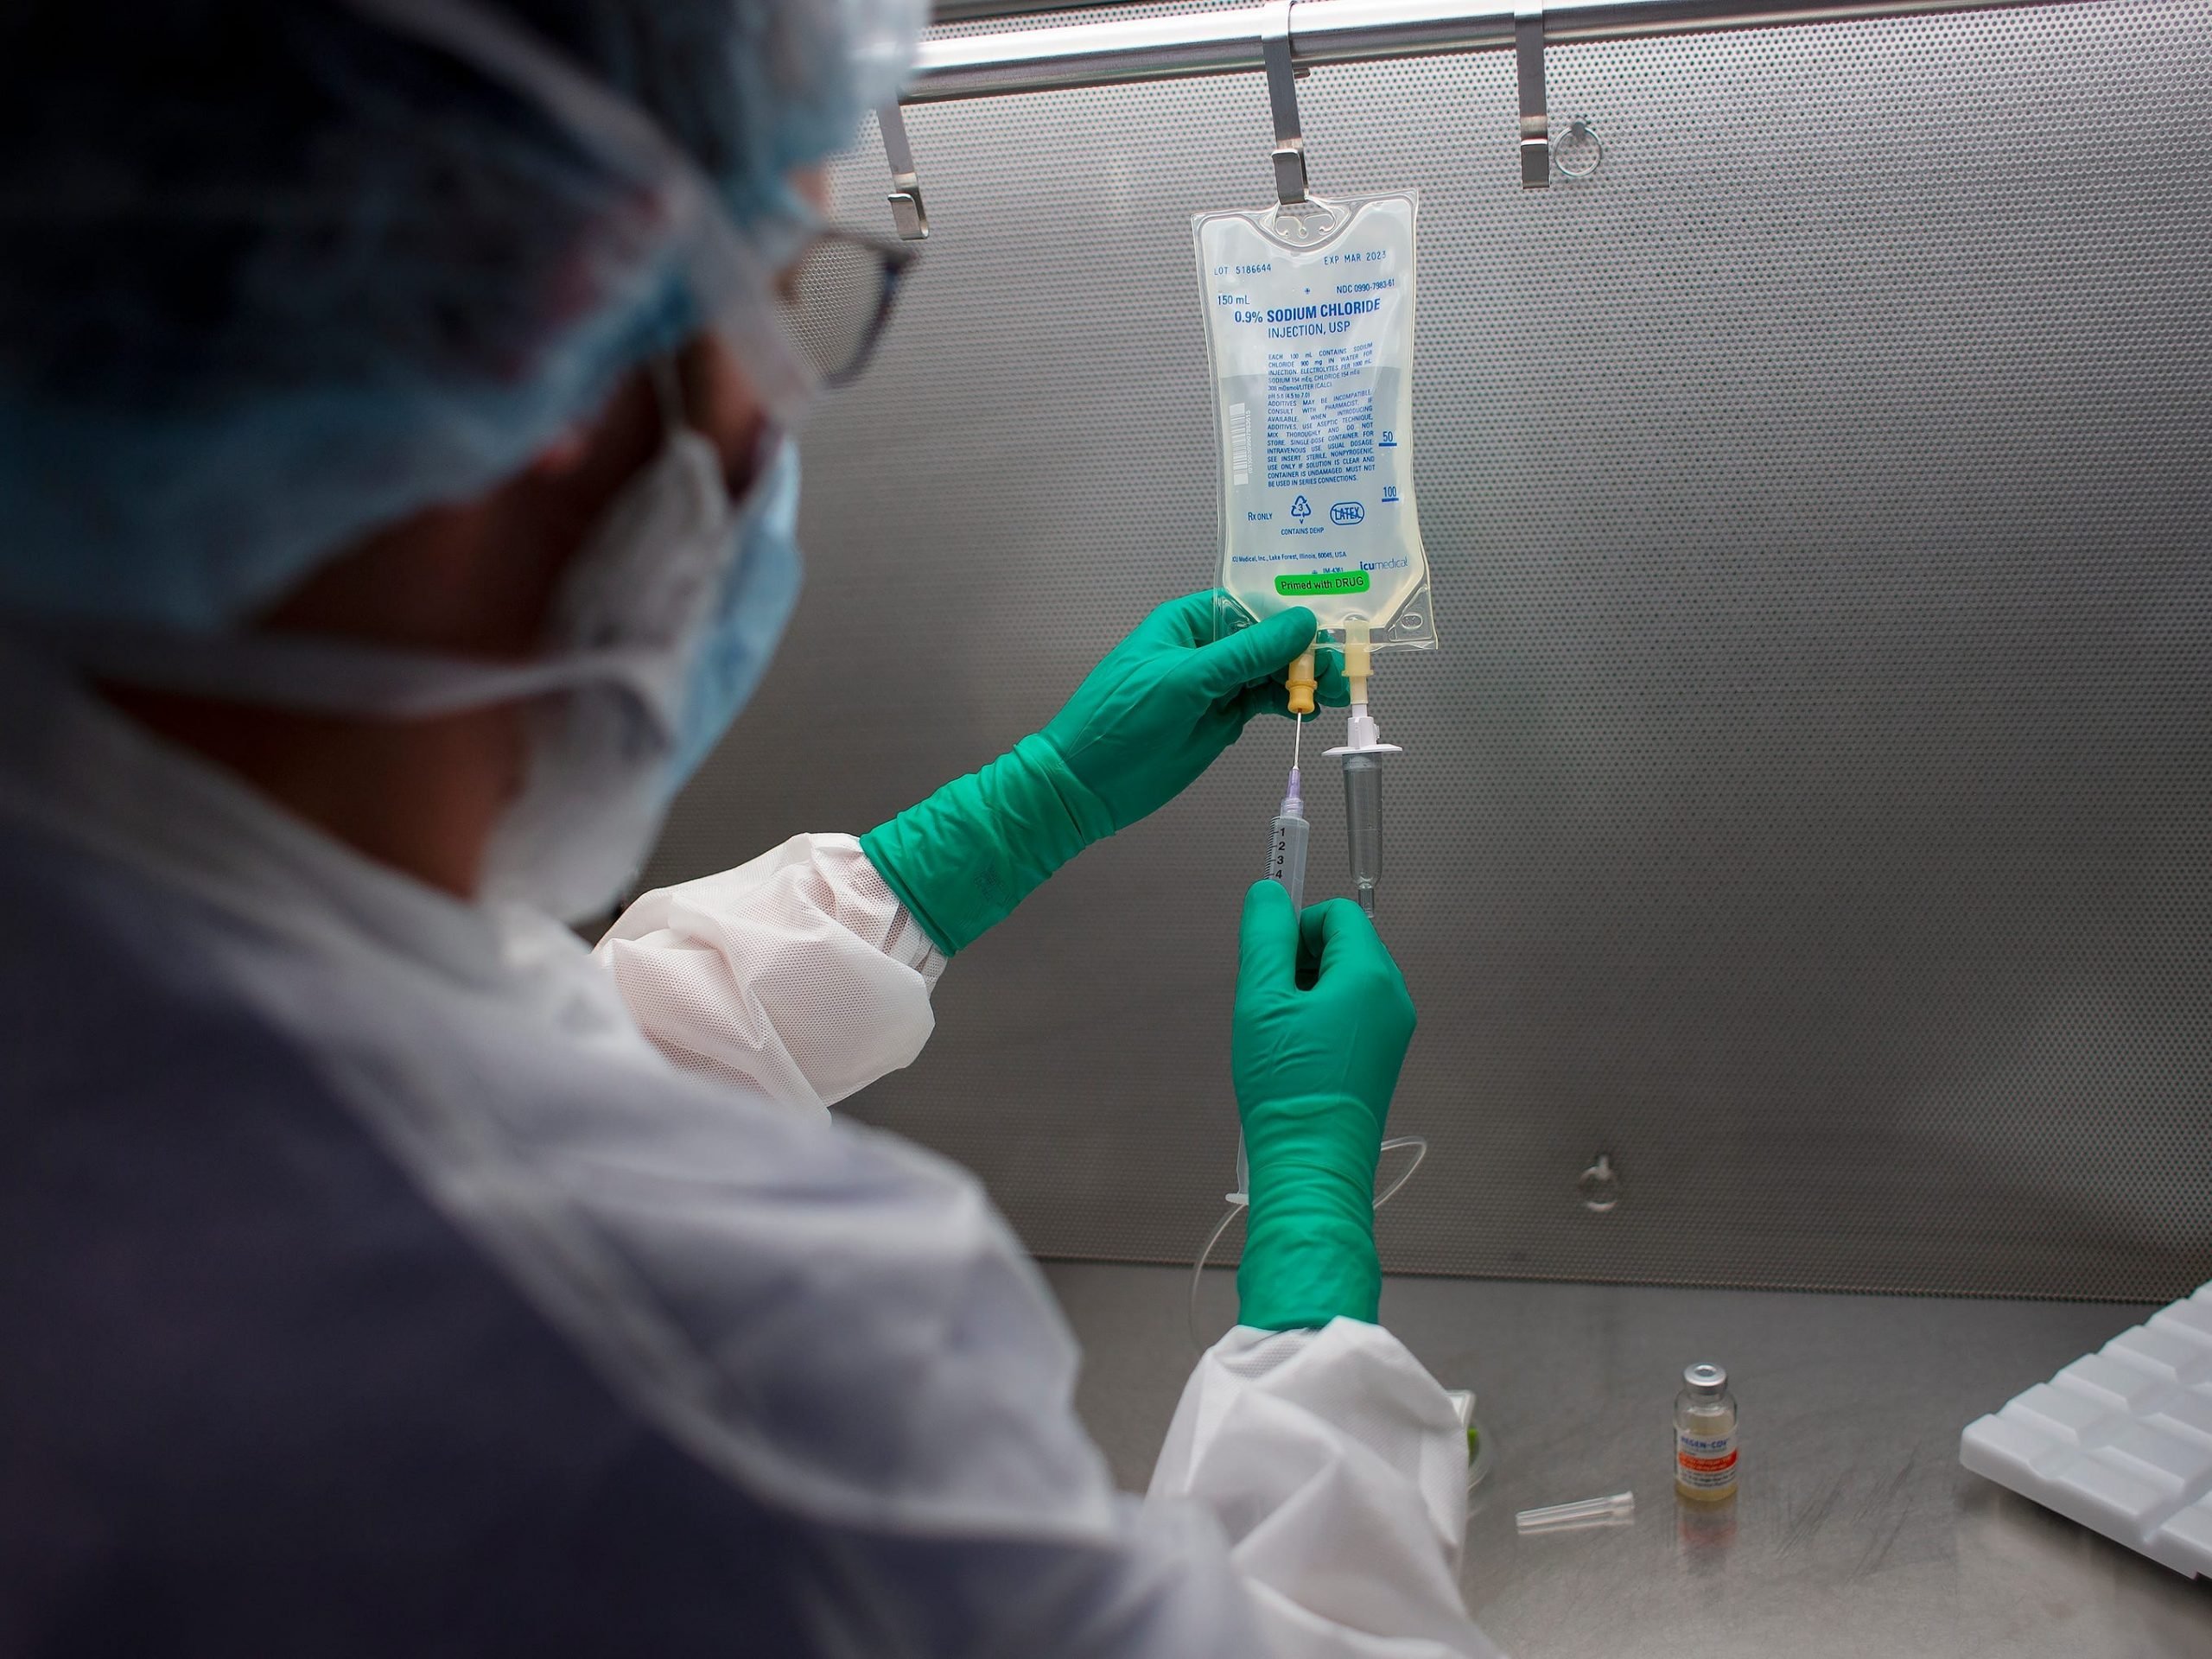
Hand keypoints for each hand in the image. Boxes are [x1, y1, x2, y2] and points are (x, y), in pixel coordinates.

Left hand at [861, 592, 1343, 956]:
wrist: (1087, 785)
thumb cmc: (1123, 721)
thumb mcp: (1187, 680)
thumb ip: (1246, 653)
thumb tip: (1302, 622)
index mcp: (1188, 622)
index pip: (1251, 605)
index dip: (1291, 613)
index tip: (1331, 624)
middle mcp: (1204, 648)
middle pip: (1267, 639)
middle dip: (1305, 651)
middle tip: (1341, 669)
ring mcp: (1214, 685)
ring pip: (1269, 672)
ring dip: (1302, 679)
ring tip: (1334, 692)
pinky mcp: (1220, 719)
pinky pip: (1262, 701)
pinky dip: (1287, 703)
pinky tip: (1308, 708)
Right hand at [1231, 881, 1416, 1330]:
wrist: (1313, 1166)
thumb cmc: (1286, 1085)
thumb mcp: (1261, 1001)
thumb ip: (1264, 937)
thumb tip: (1268, 891)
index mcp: (1370, 974)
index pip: (1338, 914)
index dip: (1298, 926)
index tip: (1269, 964)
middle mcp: (1394, 996)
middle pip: (1346, 944)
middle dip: (1302, 960)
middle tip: (1270, 1004)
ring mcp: (1395, 1029)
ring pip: (1347, 979)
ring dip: (1309, 991)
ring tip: (1281, 1036)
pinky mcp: (1386, 1057)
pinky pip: (1354, 1012)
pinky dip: (1322, 1018)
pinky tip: (1297, 1055)